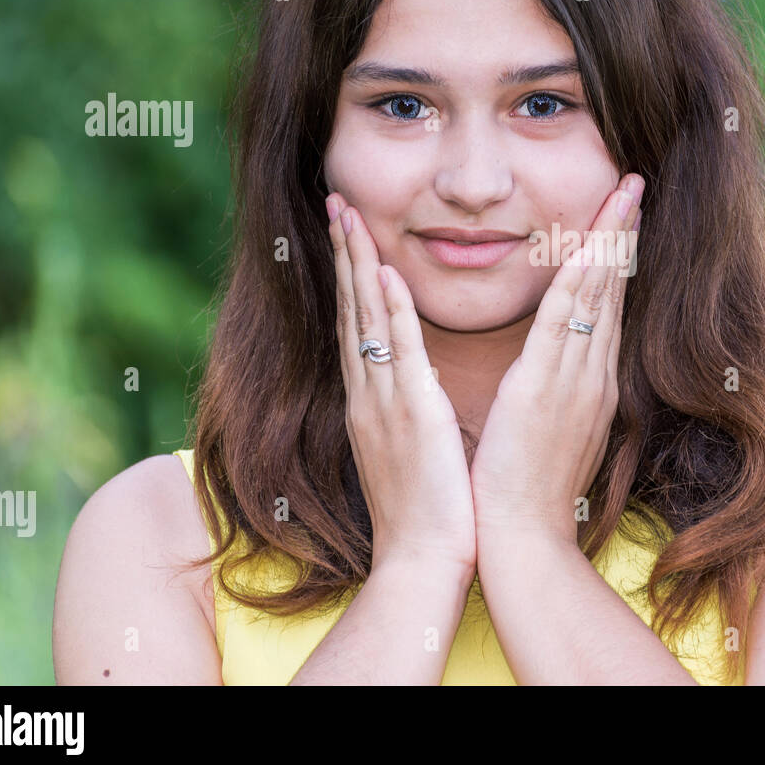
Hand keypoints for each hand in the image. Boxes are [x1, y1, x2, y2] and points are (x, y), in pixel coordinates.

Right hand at [327, 193, 476, 576]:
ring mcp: (385, 402)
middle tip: (336, 202)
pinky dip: (388, 312)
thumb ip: (410, 409)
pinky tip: (383, 274)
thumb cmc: (427, 511)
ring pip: (367, 319)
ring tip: (348, 215)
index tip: (348, 232)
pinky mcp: (411, 415)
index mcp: (374, 400)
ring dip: (357, 264)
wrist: (425, 562)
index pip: (359, 323)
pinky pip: (397, 353)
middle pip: (352, 309)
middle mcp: (370, 393)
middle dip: (344, 253)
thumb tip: (417, 384)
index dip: (352, 275)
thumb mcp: (413, 447)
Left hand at [469, 173, 644, 546]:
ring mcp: (575, 379)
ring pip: (597, 294)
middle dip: (623, 234)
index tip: (620, 221)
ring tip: (624, 192)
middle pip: (612, 291)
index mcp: (591, 386)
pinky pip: (566, 318)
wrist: (524, 540)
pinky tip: (586, 241)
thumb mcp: (550, 435)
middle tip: (634, 185)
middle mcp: (593, 376)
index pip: (607, 309)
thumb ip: (555, 399)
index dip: (614, 261)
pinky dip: (576, 275)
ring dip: (610, 239)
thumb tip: (550, 379)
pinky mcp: (546, 386)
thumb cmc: (528, 494)